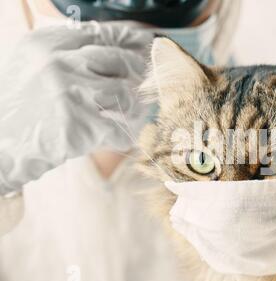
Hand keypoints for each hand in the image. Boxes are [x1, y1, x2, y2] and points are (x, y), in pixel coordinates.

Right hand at [0, 23, 153, 194]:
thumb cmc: (17, 109)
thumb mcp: (31, 67)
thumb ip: (66, 54)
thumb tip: (113, 49)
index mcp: (46, 44)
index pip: (101, 33)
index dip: (128, 40)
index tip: (143, 44)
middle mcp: (59, 64)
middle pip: (120, 60)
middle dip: (136, 73)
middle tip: (140, 84)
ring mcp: (71, 94)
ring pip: (125, 93)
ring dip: (133, 107)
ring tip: (129, 115)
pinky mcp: (80, 127)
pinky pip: (120, 128)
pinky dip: (125, 134)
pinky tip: (121, 136)